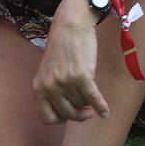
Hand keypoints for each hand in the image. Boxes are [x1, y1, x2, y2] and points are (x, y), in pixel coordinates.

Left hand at [34, 0, 108, 123]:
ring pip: (82, 104)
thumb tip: (68, 110)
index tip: (71, 114)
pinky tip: (106, 113)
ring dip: (89, 102)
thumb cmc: (62, 48)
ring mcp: (65, 82)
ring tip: (91, 94)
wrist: (71, 26)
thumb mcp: (48, 72)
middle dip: (79, 114)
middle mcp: (50, 87)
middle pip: (68, 114)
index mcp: (38, 88)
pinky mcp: (82, 75)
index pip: (48, 118)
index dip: (61, 119)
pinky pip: (93, 98)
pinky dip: (101, 107)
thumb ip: (51, 91)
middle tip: (87, 112)